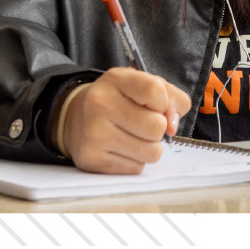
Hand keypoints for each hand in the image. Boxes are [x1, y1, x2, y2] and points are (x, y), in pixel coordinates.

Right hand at [60, 67, 191, 173]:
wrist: (77, 118)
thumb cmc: (121, 101)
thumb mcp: (145, 85)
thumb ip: (171, 98)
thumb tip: (172, 127)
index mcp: (115, 79)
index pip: (155, 91)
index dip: (164, 102)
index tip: (154, 105)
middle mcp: (100, 104)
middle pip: (156, 127)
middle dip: (158, 128)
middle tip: (143, 124)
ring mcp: (93, 134)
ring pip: (151, 152)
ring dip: (149, 147)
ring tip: (134, 137)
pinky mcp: (91, 160)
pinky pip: (136, 168)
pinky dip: (135, 161)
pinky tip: (121, 149)